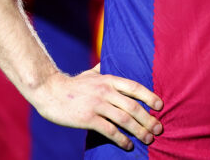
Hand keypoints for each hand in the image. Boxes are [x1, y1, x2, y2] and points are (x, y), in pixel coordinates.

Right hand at [32, 64, 163, 150]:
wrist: (49, 91)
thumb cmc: (71, 84)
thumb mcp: (90, 73)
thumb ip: (102, 70)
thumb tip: (108, 63)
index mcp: (108, 80)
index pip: (135, 87)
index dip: (149, 97)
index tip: (160, 106)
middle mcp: (105, 91)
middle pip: (133, 107)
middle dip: (148, 119)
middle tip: (159, 129)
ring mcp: (97, 105)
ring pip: (124, 120)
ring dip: (139, 131)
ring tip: (148, 139)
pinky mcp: (88, 118)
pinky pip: (110, 131)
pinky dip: (121, 139)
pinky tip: (128, 145)